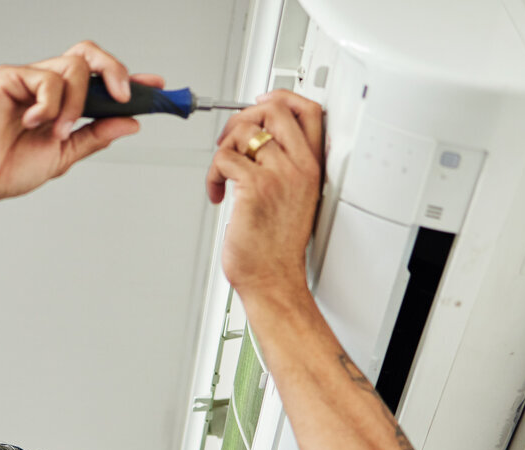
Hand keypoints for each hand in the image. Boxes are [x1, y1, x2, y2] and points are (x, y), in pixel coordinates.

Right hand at [0, 42, 164, 224]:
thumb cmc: (7, 168)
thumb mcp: (64, 155)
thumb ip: (96, 136)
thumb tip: (130, 123)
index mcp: (62, 103)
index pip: (101, 81)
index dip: (129, 79)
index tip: (156, 85)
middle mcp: (47, 86)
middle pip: (89, 56)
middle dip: (114, 71)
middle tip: (124, 96)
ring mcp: (28, 79)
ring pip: (73, 67)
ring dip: (75, 104)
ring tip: (57, 131)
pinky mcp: (9, 76)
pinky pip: (46, 78)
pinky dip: (48, 104)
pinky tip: (33, 122)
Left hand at [206, 90, 323, 298]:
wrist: (273, 278)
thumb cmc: (279, 246)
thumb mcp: (298, 199)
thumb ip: (287, 167)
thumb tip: (261, 140)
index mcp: (313, 167)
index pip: (310, 111)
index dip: (282, 97)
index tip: (262, 102)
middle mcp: (299, 167)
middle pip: (274, 108)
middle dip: (243, 116)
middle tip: (230, 139)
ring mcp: (278, 175)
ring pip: (242, 132)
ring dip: (223, 150)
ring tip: (222, 175)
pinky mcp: (254, 188)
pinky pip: (223, 158)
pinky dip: (212, 175)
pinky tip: (217, 193)